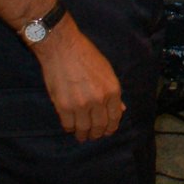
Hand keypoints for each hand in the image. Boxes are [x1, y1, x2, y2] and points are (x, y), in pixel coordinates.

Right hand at [33, 17, 123, 141]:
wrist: (63, 48)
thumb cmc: (86, 55)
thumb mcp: (107, 71)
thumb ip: (113, 93)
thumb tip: (121, 109)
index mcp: (112, 90)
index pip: (115, 117)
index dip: (111, 127)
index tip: (107, 131)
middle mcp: (99, 100)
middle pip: (100, 126)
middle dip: (97, 133)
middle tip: (93, 136)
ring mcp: (81, 105)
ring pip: (84, 128)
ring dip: (83, 134)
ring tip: (81, 135)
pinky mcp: (64, 106)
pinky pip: (68, 125)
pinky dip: (70, 128)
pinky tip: (70, 126)